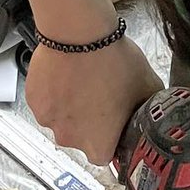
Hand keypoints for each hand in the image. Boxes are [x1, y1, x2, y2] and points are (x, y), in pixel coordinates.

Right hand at [26, 38, 162, 164]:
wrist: (79, 33)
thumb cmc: (112, 60)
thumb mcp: (147, 86)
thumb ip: (149, 109)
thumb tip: (155, 113)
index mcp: (98, 145)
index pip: (106, 156)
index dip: (111, 139)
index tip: (115, 124)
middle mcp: (70, 140)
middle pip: (81, 140)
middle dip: (90, 124)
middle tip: (100, 97)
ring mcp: (49, 121)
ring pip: (63, 121)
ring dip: (71, 109)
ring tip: (83, 84)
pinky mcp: (35, 102)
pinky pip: (47, 104)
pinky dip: (56, 95)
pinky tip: (68, 78)